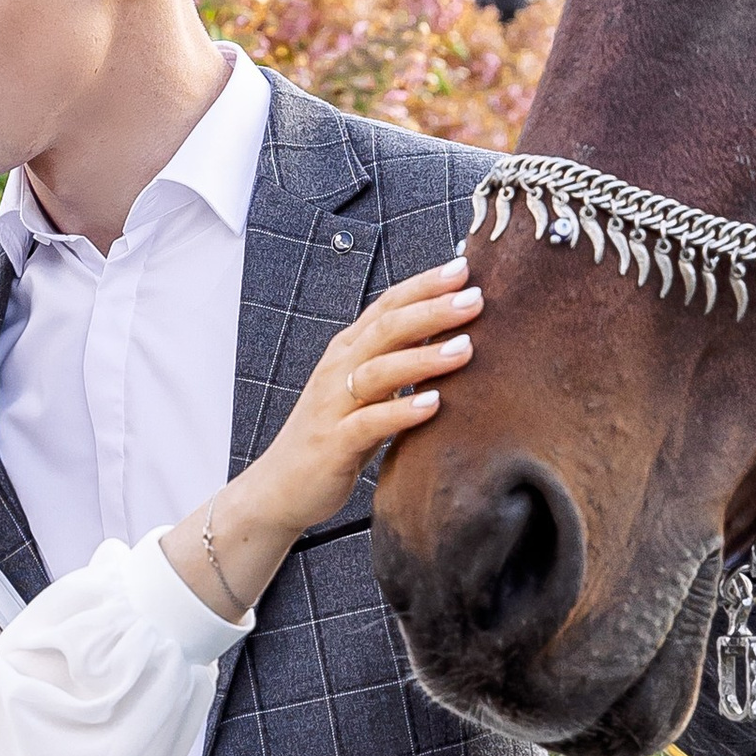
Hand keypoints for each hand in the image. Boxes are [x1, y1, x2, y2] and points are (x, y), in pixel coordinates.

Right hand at [163, 259, 481, 616]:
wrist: (280, 487)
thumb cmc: (332, 435)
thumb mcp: (365, 392)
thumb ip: (397, 362)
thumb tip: (452, 336)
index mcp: (348, 351)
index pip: (388, 305)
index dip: (424, 285)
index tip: (464, 267)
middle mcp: (338, 369)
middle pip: (386, 328)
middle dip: (431, 310)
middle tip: (475, 298)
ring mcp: (333, 405)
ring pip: (379, 370)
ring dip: (424, 358)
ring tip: (465, 348)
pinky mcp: (333, 443)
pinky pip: (369, 423)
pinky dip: (401, 412)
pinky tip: (433, 405)